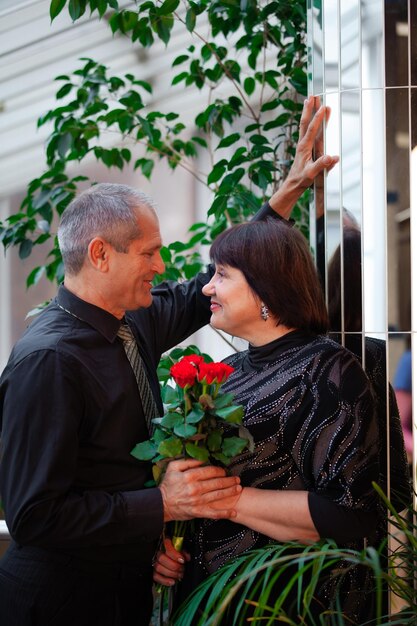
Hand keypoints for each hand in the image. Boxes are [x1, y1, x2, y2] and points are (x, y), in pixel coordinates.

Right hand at [153, 537, 189, 586]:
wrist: (174, 563)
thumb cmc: (178, 555)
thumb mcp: (182, 551)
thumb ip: (184, 552)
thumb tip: (187, 557)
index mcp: (165, 544)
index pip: (166, 545)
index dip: (174, 554)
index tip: (182, 560)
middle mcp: (158, 552)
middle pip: (161, 558)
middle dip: (174, 565)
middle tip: (182, 569)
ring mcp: (155, 562)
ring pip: (158, 568)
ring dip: (171, 573)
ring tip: (179, 575)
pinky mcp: (154, 572)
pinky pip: (156, 577)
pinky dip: (165, 580)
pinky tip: (173, 581)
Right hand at [159, 458, 241, 521]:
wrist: (160, 504)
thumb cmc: (168, 484)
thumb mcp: (173, 467)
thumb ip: (187, 461)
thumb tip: (201, 459)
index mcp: (190, 476)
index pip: (210, 471)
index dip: (219, 470)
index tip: (224, 471)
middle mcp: (195, 488)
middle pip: (217, 483)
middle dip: (229, 480)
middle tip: (237, 479)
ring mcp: (197, 501)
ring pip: (218, 495)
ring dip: (230, 492)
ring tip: (239, 489)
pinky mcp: (198, 512)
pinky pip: (213, 513)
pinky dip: (224, 513)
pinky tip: (233, 512)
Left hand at [268, 95, 338, 218]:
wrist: (293, 185)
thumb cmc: (302, 180)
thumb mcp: (312, 173)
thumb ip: (321, 165)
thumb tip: (333, 157)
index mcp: (304, 147)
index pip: (312, 129)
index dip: (318, 118)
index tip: (324, 107)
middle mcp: (302, 143)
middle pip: (305, 122)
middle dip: (310, 109)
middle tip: (313, 95)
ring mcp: (303, 144)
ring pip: (306, 125)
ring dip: (309, 112)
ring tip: (312, 100)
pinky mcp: (304, 147)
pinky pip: (308, 131)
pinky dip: (311, 121)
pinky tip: (313, 117)